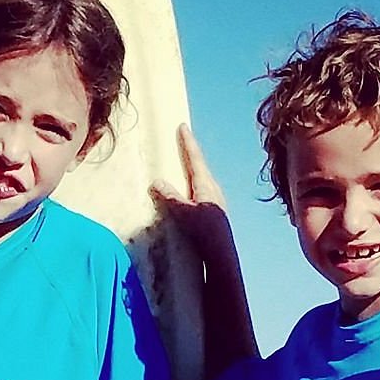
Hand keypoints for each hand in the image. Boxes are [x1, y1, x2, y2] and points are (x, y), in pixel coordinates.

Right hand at [150, 124, 235, 264]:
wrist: (222, 252)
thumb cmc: (204, 233)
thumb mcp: (184, 213)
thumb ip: (170, 197)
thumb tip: (156, 182)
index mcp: (205, 185)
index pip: (194, 158)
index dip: (187, 142)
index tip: (182, 127)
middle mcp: (213, 188)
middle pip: (200, 166)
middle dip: (190, 153)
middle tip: (183, 140)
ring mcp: (215, 200)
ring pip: (202, 178)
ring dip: (192, 169)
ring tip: (183, 163)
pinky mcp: (214, 210)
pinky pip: (202, 189)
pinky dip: (193, 183)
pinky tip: (189, 191)